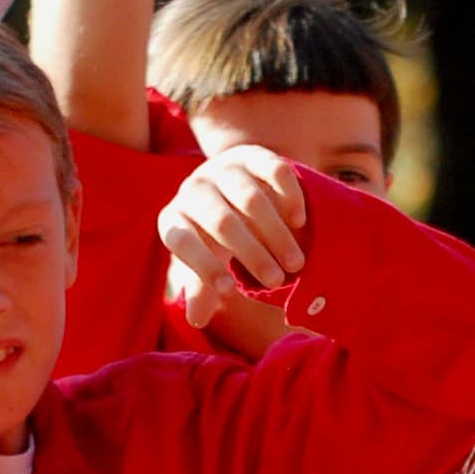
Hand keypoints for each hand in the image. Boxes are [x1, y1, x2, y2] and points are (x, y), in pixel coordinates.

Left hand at [161, 146, 308, 325]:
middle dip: (251, 254)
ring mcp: (224, 167)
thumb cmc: (213, 238)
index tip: (229, 290)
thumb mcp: (206, 262)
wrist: (229, 190)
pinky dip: (288, 197)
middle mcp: (195, 188)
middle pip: (222, 221)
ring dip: (275, 234)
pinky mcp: (253, 154)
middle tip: (276, 282)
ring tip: (295, 264)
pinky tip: (299, 222)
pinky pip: (273, 170)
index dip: (203, 266)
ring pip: (250, 198)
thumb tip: (197, 319)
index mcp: (175, 217)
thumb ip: (202, 288)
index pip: (182, 240)